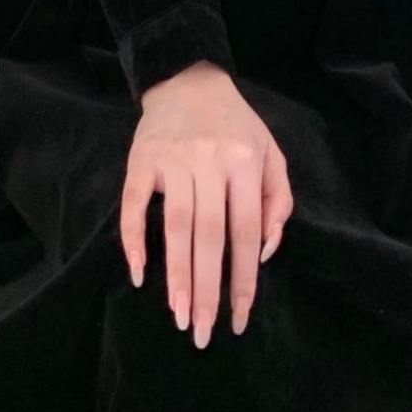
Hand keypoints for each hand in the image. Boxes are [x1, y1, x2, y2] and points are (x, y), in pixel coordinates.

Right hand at [119, 60, 293, 349]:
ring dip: (176, 275)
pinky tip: (138, 273)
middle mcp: (210, 161)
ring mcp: (173, 159)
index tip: (239, 319)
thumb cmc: (235, 125)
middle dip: (207, 289)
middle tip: (202, 333)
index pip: (247, 232)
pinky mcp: (142, 158)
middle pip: (209, 236)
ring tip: (179, 314)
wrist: (188, 78)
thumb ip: (278, 199)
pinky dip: (133, 239)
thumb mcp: (271, 152)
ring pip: (176, 226)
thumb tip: (265, 252)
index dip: (243, 280)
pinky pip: (133, 204)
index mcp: (246, 162)